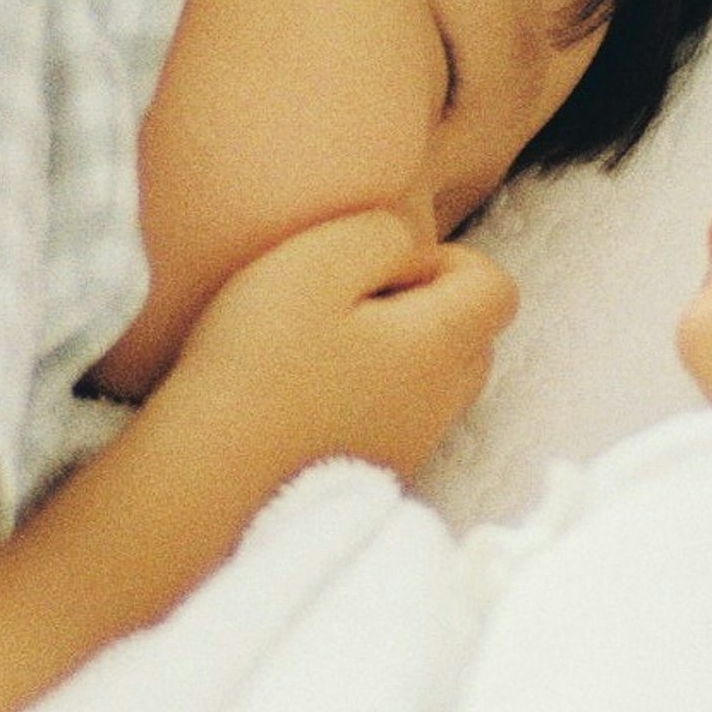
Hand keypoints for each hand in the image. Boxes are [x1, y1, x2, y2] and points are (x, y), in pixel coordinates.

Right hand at [158, 208, 518, 483]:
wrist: (212, 476)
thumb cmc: (262, 360)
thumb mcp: (318, 261)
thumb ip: (382, 234)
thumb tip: (411, 247)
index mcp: (442, 344)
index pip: (499, 288)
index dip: (447, 260)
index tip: (380, 268)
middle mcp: (442, 402)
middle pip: (473, 338)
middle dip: (429, 306)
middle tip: (350, 302)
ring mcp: (410, 447)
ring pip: (438, 382)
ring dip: (400, 353)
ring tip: (325, 346)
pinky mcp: (374, 476)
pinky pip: (399, 420)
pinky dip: (373, 396)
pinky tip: (310, 392)